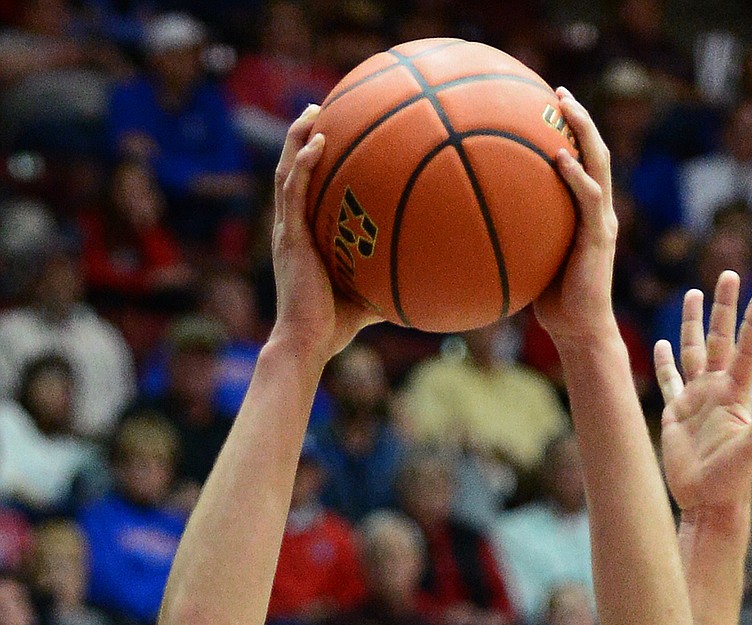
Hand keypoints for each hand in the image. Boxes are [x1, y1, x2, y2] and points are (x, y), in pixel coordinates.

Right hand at [269, 107, 376, 370]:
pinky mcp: (290, 238)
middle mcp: (290, 230)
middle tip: (318, 111)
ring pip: (285, 172)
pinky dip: (303, 164)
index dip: (307, 164)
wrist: (307, 343)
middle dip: (300, 138)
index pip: (301, 193)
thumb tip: (422, 280)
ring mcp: (287, 232)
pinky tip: (319, 142)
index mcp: (302, 239)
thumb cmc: (334, 327)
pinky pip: (293, 191)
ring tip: (313, 111)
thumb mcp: (365, 296)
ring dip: (297, 139)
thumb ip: (384, 280)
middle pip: (289, 171)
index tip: (326, 138)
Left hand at [534, 91, 617, 349]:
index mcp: (587, 214)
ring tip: (565, 106)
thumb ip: (517, 235)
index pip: (585, 163)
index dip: (573, 132)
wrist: (579, 332)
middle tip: (559, 92)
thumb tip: (475, 222)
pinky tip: (561, 158)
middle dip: (580, 118)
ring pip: (600, 164)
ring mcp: (602, 223)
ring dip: (584, 132)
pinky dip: (577, 177)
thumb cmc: (551, 305)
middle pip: (596, 152)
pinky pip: (590, 199)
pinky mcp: (599, 239)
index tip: (550, 105)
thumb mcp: (530, 261)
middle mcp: (599, 212)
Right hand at [656, 271, 751, 516]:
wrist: (707, 502)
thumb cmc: (732, 480)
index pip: (745, 350)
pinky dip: (665, 363)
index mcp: (736, 395)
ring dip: (693, 324)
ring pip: (692, 352)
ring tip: (694, 293)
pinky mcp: (675, 414)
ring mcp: (695, 400)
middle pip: (719, 340)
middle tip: (729, 275)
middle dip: (723, 308)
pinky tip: (662, 344)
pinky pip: (669, 381)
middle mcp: (717, 391)